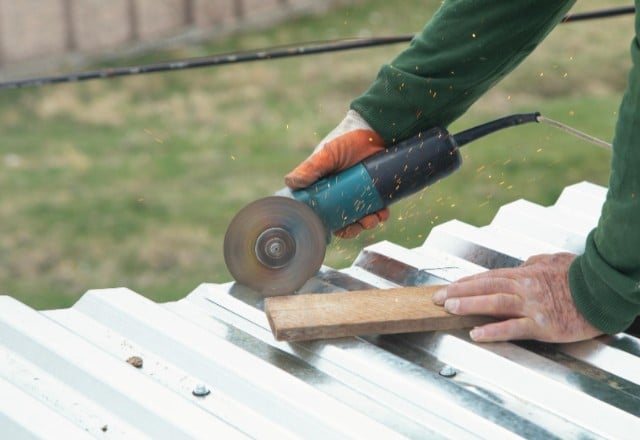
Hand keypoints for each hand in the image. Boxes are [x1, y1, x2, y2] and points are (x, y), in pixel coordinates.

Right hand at [285, 110, 389, 237]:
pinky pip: (378, 210)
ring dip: (368, 223)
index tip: (338, 227)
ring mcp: (359, 193)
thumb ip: (310, 168)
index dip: (330, 225)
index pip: (323, 214)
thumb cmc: (345, 139)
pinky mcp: (376, 191)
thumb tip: (291, 183)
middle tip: (360, 223)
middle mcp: (340, 193)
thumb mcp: (326, 154)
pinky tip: (383, 212)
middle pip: (343, 221)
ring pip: (362, 218)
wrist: (375, 128)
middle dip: (352, 228)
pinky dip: (380, 215)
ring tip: (374, 218)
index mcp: (323, 188)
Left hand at [432, 253, 602, 342]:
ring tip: (449, 308)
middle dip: (459, 292)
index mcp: (525, 273)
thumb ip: (533, 263)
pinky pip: (513, 328)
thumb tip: (521, 263)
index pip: (488, 277)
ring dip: (469, 306)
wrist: (603, 291)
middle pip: (486, 287)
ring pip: (494, 304)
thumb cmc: (580, 276)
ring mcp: (533, 307)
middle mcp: (525, 288)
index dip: (466, 282)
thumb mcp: (553, 262)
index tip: (448, 287)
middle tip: (438, 298)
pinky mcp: (543, 326)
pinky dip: (493, 331)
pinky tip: (476, 334)